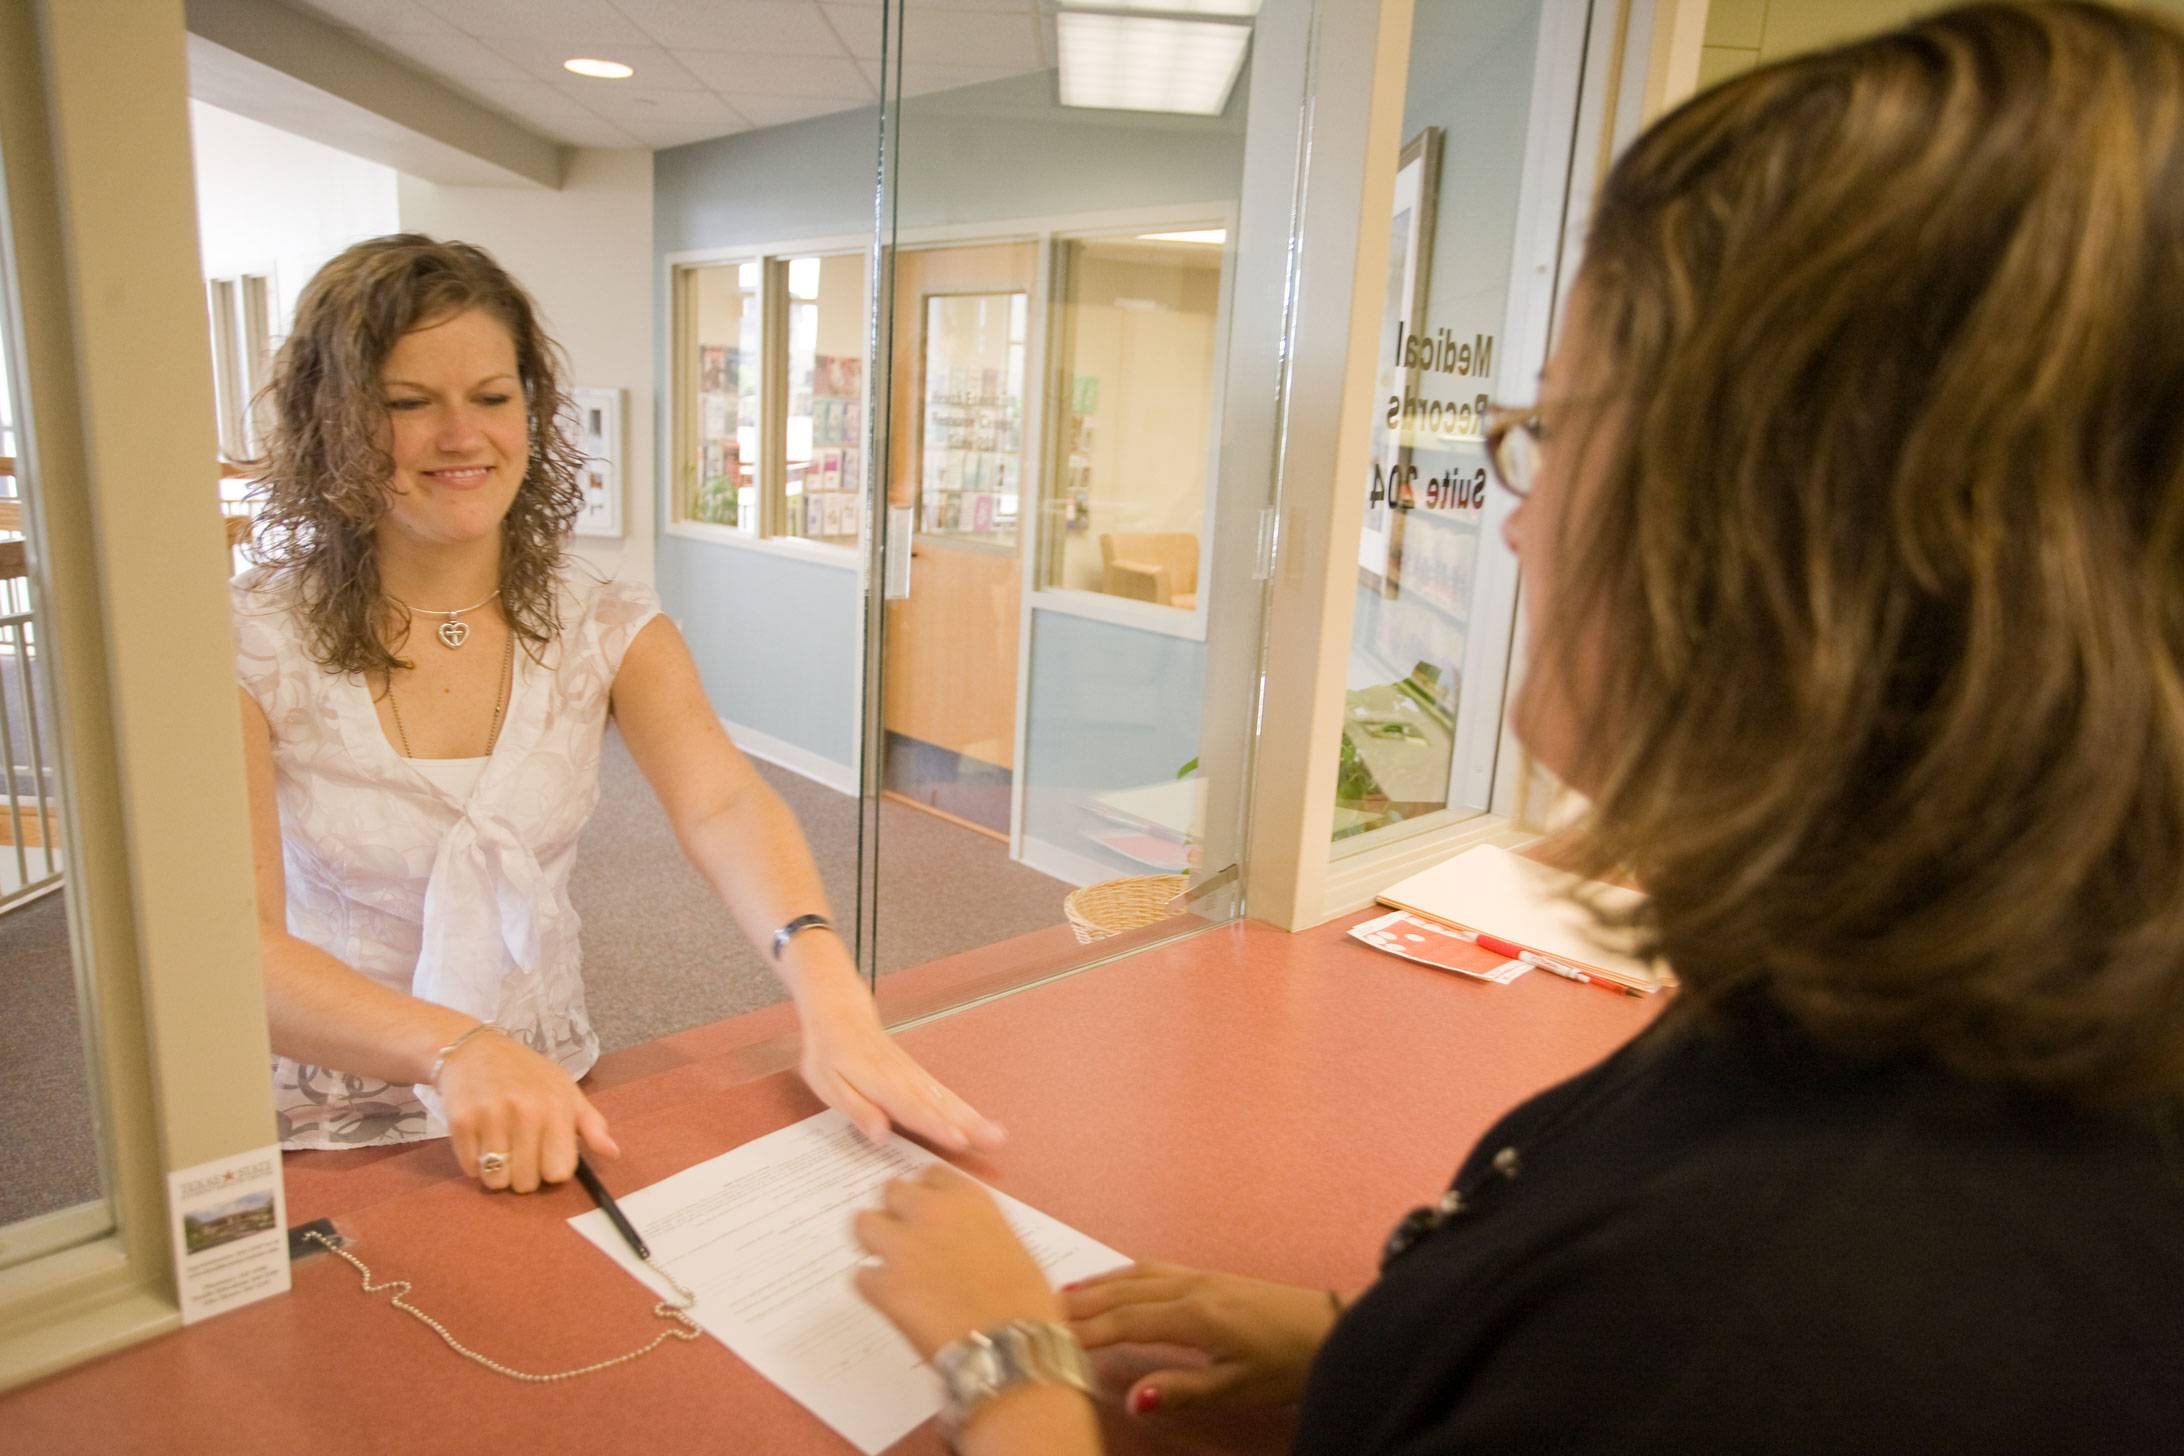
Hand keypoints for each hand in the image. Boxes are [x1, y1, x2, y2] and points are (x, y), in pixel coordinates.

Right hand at [436, 1029, 618, 1192]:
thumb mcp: (565, 1090)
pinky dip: (473, 1162)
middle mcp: (525, 1111)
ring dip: (497, 1172)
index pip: (559, 1172)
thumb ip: (591, 1124)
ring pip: (496, 1180)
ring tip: (499, 1147)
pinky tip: (479, 1139)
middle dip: (523, 1175)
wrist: (473, 1049)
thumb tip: (613, 1153)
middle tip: (518, 1152)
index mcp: (556, 1106)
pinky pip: (470, 1169)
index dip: (551, 1170)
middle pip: (527, 1182)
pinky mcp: (461, 1122)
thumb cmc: (526, 1073)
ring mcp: (491, 1116)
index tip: (545, 1157)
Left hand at [796, 976, 1005, 1153]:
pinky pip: (943, 1093)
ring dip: (973, 1117)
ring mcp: (914, 1075)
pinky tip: (979, 1122)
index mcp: (879, 1083)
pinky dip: (963, 1108)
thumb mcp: (828, 1084)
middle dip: (969, 1124)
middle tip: (996, 1140)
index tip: (959, 1139)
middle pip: (939, 1105)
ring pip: (946, 1099)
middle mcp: (904, 1079)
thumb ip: (857, 1109)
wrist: (840, 1011)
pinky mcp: (918, 1075)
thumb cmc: (829, 1053)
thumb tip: (880, 1135)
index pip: (911, 1108)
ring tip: (998, 1135)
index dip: (935, 1125)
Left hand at [853, 1164, 1061, 1358]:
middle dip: (896, 1212)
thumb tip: (962, 1239)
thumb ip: (976, 1228)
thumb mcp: (1010, 1245)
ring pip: (863, 1223)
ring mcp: (902, 1246)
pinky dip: (875, 1288)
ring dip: (874, 1242)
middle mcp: (930, 1211)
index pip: (930, 1175)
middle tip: (908, 1240)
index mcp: (968, 1198)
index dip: (928, 1195)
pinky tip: (894, 1304)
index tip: (932, 1214)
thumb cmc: (1026, 1301)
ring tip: (890, 1266)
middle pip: (891, 1190)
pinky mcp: (883, 1285)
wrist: (1010, 1346)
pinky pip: (861, 1276)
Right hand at [1065, 1263, 1339, 1412]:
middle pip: (1121, 1294)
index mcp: (1192, 1315)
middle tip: (1034, 1315)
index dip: (1083, 1334)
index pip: (1123, 1322)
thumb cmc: (1287, 1362)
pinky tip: (1114, 1282)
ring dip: (1096, 1285)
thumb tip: (1132, 1398)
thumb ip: (1182, 1389)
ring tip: (1060, 1298)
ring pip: (1134, 1276)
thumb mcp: (1237, 1387)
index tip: (1046, 1341)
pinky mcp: (1210, 1276)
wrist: (1333, 1327)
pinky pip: (1152, 1269)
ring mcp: (1200, 1276)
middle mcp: (1189, 1287)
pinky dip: (1123, 1275)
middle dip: (1078, 1306)